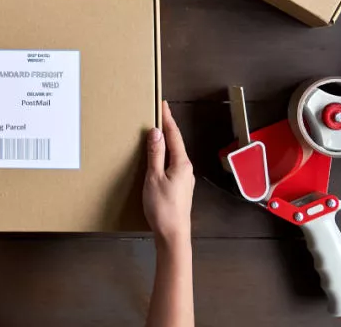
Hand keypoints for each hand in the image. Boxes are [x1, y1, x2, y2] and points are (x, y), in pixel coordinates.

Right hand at [143, 101, 194, 245]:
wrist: (173, 235)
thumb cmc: (163, 208)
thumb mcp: (154, 178)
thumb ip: (155, 155)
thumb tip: (155, 133)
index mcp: (181, 164)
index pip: (174, 135)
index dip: (167, 119)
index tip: (163, 104)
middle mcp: (186, 169)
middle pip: (176, 143)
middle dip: (167, 128)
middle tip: (159, 114)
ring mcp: (184, 179)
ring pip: (174, 155)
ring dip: (166, 142)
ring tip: (157, 132)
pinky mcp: (179, 188)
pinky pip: (172, 165)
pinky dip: (165, 156)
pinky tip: (158, 158)